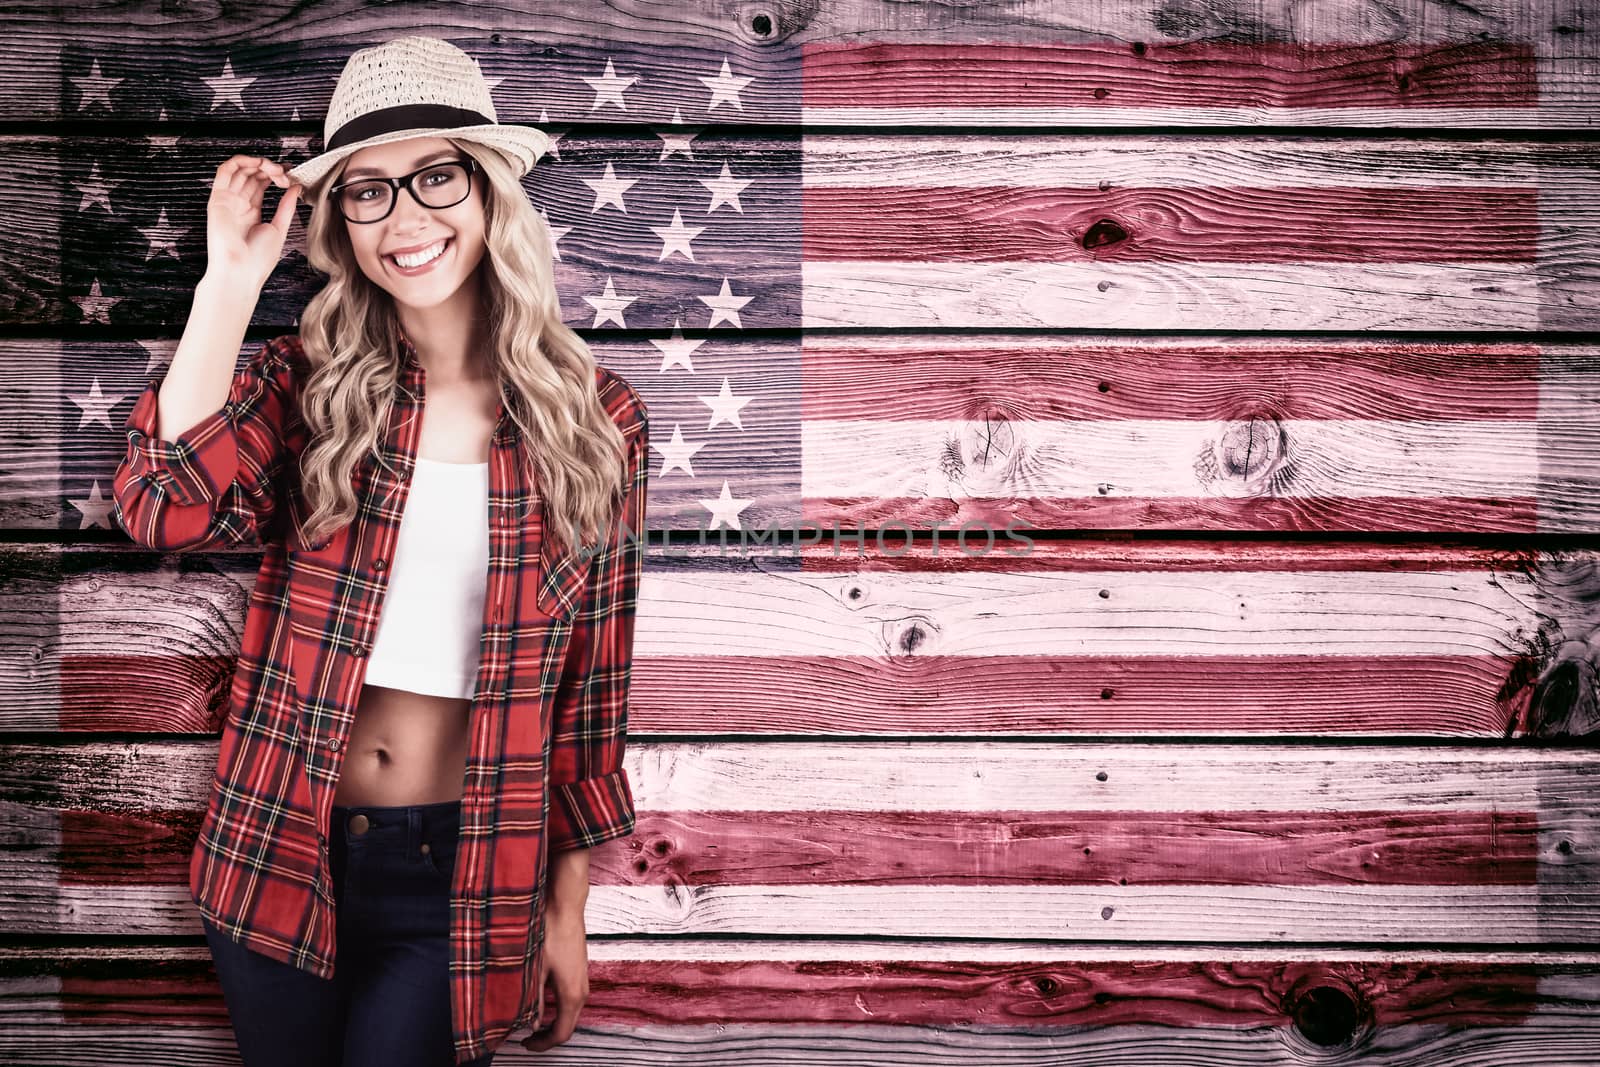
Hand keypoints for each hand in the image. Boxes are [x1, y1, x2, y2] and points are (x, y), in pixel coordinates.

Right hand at [205, 154, 302, 292]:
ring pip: (239, 170)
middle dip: (270, 168)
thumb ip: (286, 206)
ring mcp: (228, 200)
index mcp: (252, 213)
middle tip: (285, 173)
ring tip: (274, 168)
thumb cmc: (257, 260)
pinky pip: (224, 172)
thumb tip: (295, 188)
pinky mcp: (218, 198)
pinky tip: (256, 162)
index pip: (261, 184)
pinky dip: (239, 161)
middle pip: (251, 175)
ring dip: (258, 163)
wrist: (240, 272)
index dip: (276, 175)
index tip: (291, 175)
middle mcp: (238, 204)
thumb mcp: (279, 228)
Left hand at [521, 905, 589, 1051]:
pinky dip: (558, 1009)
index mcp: (571, 995)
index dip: (542, 1045)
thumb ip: (533, 1001)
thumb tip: (530, 1023)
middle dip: (548, 1037)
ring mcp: (582, 981)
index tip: (526, 1045)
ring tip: (531, 1022)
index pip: (561, 1034)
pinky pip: (571, 1000)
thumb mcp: (535, 970)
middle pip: (568, 1027)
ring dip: (553, 1022)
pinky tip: (541, 1002)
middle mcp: (581, 991)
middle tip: (528, 1039)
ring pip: (570, 1013)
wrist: (565, 908)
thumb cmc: (551, 934)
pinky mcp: (579, 972)